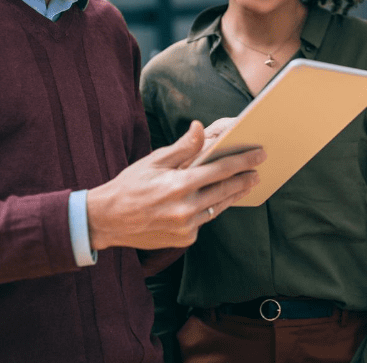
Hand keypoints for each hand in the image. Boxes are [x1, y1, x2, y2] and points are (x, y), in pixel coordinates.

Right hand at [86, 121, 264, 250]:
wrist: (107, 220)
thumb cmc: (130, 185)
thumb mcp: (154, 161)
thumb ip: (182, 147)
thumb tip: (201, 127)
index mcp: (179, 185)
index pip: (220, 170)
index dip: (242, 161)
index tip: (259, 154)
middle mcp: (185, 208)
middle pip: (224, 191)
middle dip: (244, 180)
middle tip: (259, 171)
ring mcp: (185, 227)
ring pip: (217, 208)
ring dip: (233, 196)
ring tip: (246, 185)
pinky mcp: (183, 239)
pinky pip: (203, 222)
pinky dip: (209, 210)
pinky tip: (217, 200)